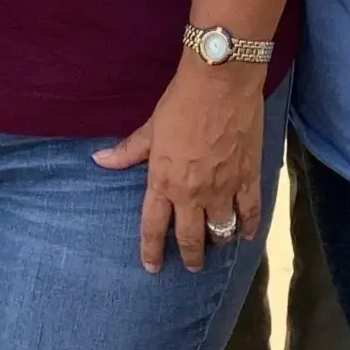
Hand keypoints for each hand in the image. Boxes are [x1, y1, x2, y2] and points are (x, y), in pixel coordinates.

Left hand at [92, 58, 265, 273]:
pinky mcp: (247, 178)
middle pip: (190, 238)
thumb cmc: (181, 101)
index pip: (153, 227)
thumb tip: (100, 160)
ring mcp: (222, 188)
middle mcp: (192, 193)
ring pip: (221, 230)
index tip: (152, 267)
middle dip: (190, 256)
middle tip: (192, 265)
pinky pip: (249, 212)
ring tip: (217, 245)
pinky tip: (246, 234)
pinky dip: (248, 227)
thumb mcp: (150, 127)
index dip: (151, 251)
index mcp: (163, 181)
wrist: (220, 82)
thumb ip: (128, 151)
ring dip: (218, 241)